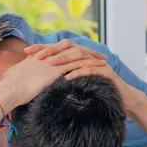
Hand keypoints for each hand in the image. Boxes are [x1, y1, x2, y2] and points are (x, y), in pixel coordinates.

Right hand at [0, 50, 107, 109]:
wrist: (8, 89)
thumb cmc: (9, 88)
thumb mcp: (16, 79)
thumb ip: (22, 77)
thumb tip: (20, 83)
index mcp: (39, 56)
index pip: (60, 51)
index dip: (72, 52)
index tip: (81, 55)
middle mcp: (47, 56)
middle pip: (72, 49)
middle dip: (86, 51)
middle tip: (98, 56)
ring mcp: (52, 61)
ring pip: (78, 55)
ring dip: (92, 58)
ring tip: (104, 61)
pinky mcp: (56, 70)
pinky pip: (78, 65)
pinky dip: (90, 66)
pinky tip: (99, 69)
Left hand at [26, 40, 140, 112]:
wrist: (119, 99)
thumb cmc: (93, 91)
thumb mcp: (72, 82)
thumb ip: (58, 76)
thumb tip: (36, 76)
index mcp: (76, 56)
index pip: (57, 48)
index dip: (42, 48)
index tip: (26, 52)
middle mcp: (86, 55)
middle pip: (67, 46)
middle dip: (51, 50)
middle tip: (36, 56)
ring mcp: (96, 62)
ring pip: (77, 55)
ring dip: (63, 59)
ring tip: (50, 64)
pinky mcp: (104, 71)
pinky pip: (89, 69)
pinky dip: (77, 72)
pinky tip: (67, 78)